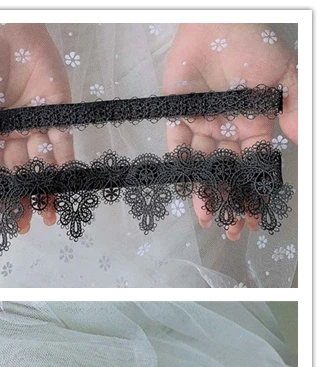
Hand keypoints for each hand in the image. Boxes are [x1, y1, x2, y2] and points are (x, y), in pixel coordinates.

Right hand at [0, 23, 74, 231]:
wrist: (4, 23)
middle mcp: (9, 134)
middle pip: (15, 174)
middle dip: (18, 200)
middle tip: (21, 227)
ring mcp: (35, 124)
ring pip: (39, 165)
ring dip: (42, 191)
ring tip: (44, 218)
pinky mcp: (58, 112)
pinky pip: (62, 143)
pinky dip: (63, 166)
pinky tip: (63, 189)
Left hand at [163, 23, 297, 239]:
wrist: (216, 24)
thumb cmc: (254, 46)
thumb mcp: (283, 75)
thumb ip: (294, 106)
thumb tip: (300, 139)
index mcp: (255, 124)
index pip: (254, 166)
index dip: (254, 192)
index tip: (254, 218)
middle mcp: (228, 130)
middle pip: (228, 174)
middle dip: (230, 202)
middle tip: (229, 231)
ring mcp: (202, 125)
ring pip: (203, 167)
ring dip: (204, 194)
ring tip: (206, 219)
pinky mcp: (178, 118)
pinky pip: (178, 149)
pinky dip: (181, 170)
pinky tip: (184, 192)